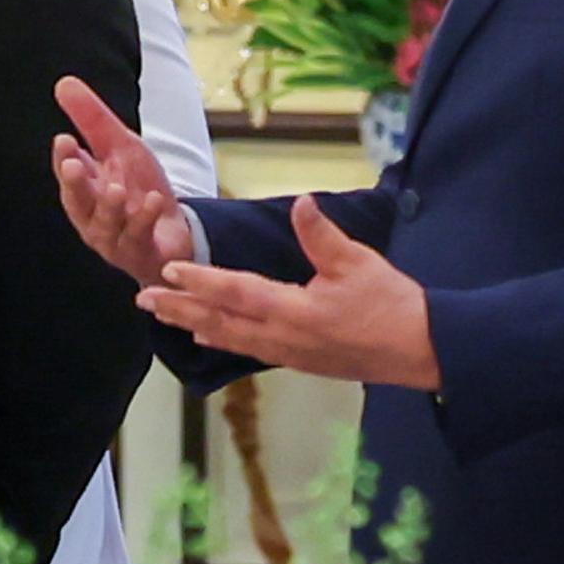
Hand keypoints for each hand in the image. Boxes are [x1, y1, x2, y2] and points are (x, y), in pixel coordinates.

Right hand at [51, 77, 193, 285]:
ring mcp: (113, 239)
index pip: (68, 173)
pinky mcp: (137, 254)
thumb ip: (92, 119)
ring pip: (104, 225)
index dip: (64, 159)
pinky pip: (137, 239)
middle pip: (77, 202)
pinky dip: (143, 220)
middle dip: (74, 184)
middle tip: (73, 165)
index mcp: (85, 189)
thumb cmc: (139, 190)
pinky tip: (152, 201)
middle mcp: (92, 217)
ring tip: (115, 189)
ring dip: (109, 207)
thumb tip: (63, 82)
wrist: (173, 231)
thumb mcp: (121, 147)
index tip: (64, 139)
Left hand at [137, 196, 443, 389]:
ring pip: (229, 339)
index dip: (199, 279)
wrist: (421, 351)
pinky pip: (247, 350)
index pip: (235, 292)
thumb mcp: (357, 262)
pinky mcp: (298, 361)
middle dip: (179, 309)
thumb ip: (322, 235)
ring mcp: (288, 354)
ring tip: (162, 315)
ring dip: (193, 325)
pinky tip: (206, 337)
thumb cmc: (391, 304)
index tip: (167, 268)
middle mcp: (282, 337)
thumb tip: (301, 202)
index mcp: (294, 311)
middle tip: (142, 299)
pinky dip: (221, 341)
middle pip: (219, 322)